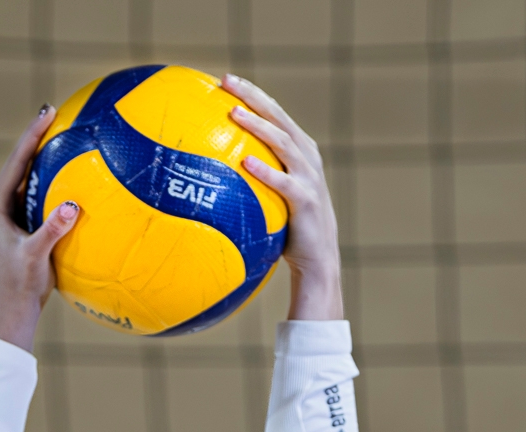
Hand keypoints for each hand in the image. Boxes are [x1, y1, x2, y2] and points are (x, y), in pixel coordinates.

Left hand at [0, 106, 80, 351]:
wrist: (16, 308)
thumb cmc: (23, 285)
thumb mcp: (36, 256)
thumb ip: (52, 230)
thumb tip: (70, 206)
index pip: (14, 164)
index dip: (31, 136)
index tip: (47, 113)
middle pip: (17, 164)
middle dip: (35, 137)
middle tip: (53, 111)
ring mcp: (6, 214)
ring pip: (24, 176)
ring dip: (41, 155)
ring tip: (59, 131)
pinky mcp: (17, 223)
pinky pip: (33, 191)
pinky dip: (48, 177)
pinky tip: (67, 168)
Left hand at [222, 73, 343, 321]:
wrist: (317, 258)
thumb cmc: (288, 228)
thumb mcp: (272, 195)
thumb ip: (252, 177)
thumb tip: (208, 170)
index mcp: (299, 151)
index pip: (275, 114)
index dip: (252, 94)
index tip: (226, 80)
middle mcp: (307, 158)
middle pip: (279, 118)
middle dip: (253, 97)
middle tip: (227, 82)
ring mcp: (309, 177)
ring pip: (283, 143)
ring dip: (259, 127)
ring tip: (235, 115)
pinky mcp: (306, 201)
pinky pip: (284, 183)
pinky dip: (266, 171)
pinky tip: (245, 162)